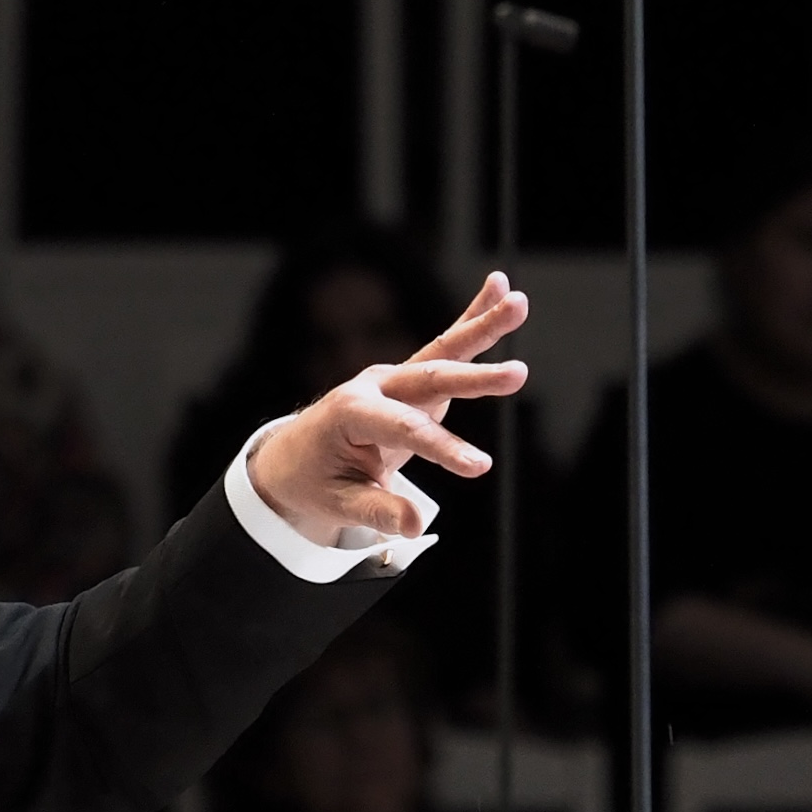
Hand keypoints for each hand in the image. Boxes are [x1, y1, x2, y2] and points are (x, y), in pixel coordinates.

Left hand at [246, 272, 530, 543]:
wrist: (292, 457)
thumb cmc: (314, 481)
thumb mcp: (338, 503)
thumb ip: (378, 510)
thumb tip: (416, 525)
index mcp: (350, 413)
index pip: (405, 430)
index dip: (442, 448)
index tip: (477, 467)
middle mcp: (373, 386)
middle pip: (429, 378)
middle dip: (474, 378)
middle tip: (518, 375)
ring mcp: (392, 379)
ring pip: (442, 351)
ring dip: (481, 327)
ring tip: (519, 304)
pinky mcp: (410, 380)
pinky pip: (444, 348)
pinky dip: (471, 317)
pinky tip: (500, 287)